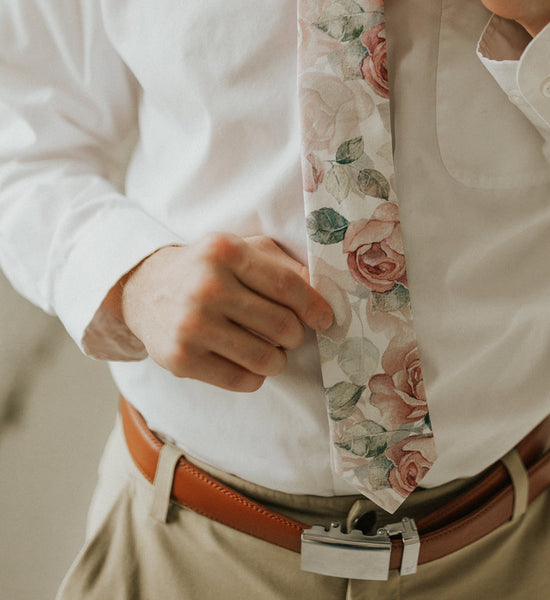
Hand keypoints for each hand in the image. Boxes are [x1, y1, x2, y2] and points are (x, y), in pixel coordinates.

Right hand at [104, 234, 332, 391]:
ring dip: (278, 359)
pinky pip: (242, 380)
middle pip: (281, 325)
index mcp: (225, 252)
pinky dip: (255, 376)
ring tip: (270, 350)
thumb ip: (282, 265)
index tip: (325, 319)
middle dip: (296, 335)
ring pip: (265, 358)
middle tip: (290, 334)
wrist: (144, 287)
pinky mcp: (181, 359)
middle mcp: (207, 287)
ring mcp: (192, 325)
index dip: (314, 306)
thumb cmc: (206, 268)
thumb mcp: (241, 250)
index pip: (287, 286)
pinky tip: (247, 362)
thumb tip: (324, 291)